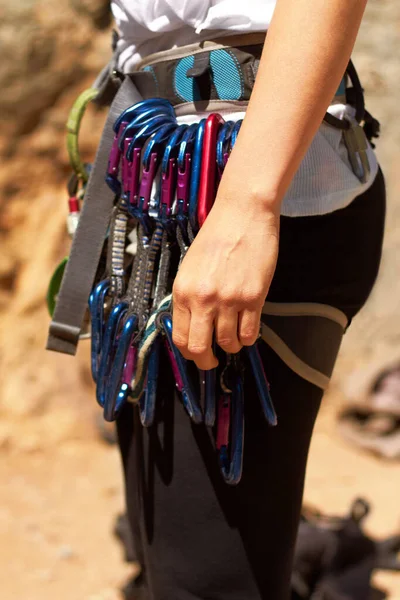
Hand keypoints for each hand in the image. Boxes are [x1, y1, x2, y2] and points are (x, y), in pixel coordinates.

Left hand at [172, 193, 278, 369]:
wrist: (243, 213)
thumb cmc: (217, 236)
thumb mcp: (191, 267)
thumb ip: (190, 296)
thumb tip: (192, 325)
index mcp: (183, 291)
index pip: (180, 337)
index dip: (188, 352)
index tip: (196, 353)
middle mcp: (203, 299)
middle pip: (199, 348)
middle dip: (205, 360)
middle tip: (212, 360)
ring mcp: (229, 300)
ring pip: (229, 343)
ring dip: (231, 346)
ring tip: (234, 339)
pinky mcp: (253, 297)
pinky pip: (250, 333)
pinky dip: (248, 338)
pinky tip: (247, 331)